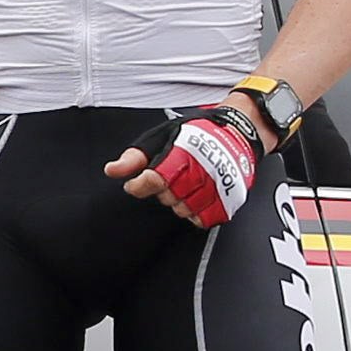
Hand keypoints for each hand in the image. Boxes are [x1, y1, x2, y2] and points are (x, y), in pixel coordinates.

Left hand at [107, 101, 261, 225]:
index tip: (137, 183)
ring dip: (179, 201)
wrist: (238, 131)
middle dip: (163, 190)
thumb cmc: (198, 133)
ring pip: (185, 210)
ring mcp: (219, 186)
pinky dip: (197, 213)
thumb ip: (135, 157)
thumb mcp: (161, 137)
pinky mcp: (231, 199)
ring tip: (185, 186)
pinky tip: (196, 199)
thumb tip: (112, 170)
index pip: (155, 180)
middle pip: (169, 197)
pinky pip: (206, 218)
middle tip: (171, 178)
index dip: (140, 185)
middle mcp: (204, 170)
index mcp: (185, 152)